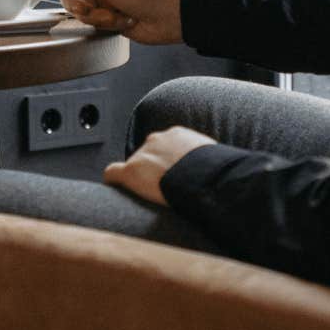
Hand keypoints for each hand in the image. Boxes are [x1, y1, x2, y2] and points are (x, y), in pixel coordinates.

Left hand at [102, 126, 216, 205]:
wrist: (202, 178)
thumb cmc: (214, 171)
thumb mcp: (216, 160)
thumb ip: (206, 162)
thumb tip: (217, 174)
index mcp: (177, 135)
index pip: (165, 145)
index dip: (165, 159)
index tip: (171, 171)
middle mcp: (157, 140)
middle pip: (148, 153)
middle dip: (153, 167)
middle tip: (163, 186)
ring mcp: (142, 155)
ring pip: (134, 165)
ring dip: (140, 176)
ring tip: (149, 193)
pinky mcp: (131, 172)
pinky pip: (113, 173)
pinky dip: (113, 180)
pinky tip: (114, 188)